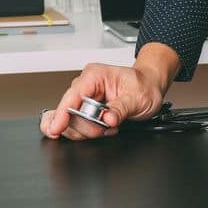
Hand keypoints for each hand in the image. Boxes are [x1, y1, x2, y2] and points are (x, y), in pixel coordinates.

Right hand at [40, 43, 180, 140]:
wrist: (151, 87)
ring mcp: (83, 98)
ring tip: (109, 126)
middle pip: (69, 113)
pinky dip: (86, 131)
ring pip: (70, 121)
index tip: (56, 129)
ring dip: (88, 130)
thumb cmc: (144, 86)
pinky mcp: (85, 109)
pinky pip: (74, 123)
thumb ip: (121, 108)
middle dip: (86, 126)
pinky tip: (98, 131)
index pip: (71, 97)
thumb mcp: (137, 97)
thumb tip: (107, 118)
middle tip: (108, 127)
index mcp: (94, 75)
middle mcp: (85, 85)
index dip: (62, 114)